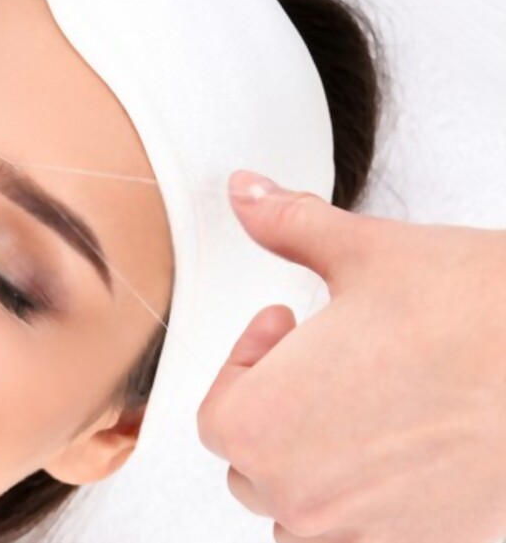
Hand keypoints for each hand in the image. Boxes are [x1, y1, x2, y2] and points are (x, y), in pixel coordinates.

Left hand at [197, 170, 505, 542]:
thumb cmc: (481, 317)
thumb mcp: (368, 254)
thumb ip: (289, 226)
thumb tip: (246, 192)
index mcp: (266, 427)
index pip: (219, 416)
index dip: (246, 364)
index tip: (286, 328)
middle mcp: (304, 496)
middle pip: (256, 468)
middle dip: (279, 413)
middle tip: (326, 363)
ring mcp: (368, 535)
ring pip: (307, 513)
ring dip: (319, 469)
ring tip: (366, 410)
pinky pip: (370, 540)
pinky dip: (373, 507)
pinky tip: (412, 452)